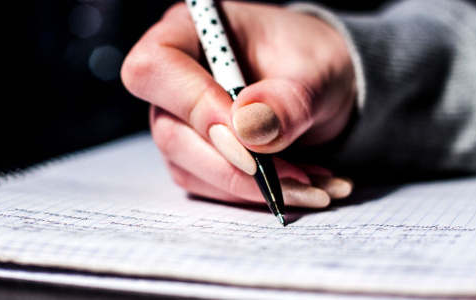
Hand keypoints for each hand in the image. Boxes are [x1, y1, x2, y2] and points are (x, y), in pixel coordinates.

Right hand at [122, 1, 354, 207]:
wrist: (320, 85)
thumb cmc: (313, 61)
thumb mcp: (318, 71)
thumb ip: (288, 99)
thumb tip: (250, 128)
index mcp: (190, 32)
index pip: (155, 68)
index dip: (195, 106)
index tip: (249, 135)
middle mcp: (174, 79)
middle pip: (170, 131)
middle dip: (235, 165)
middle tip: (299, 179)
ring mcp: (179, 121)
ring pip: (190, 168)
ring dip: (251, 187)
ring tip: (313, 185)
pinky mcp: (193, 155)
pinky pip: (211, 187)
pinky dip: (255, 194)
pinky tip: (298, 185)